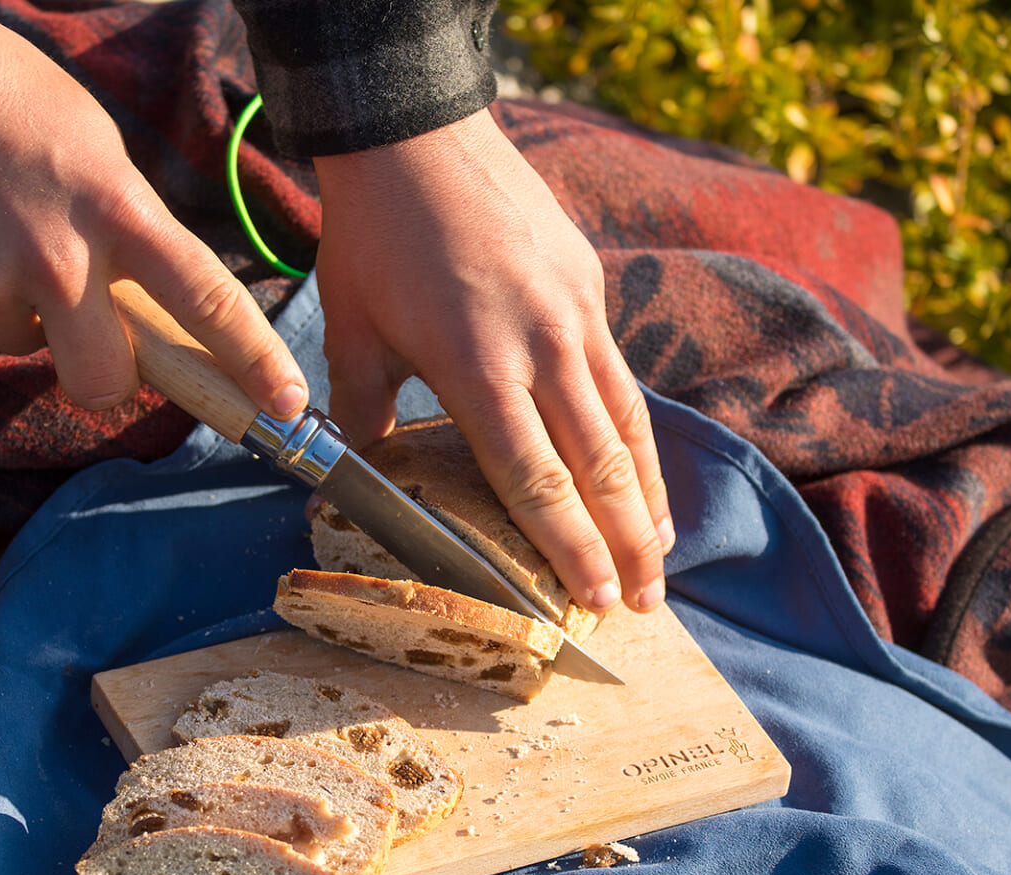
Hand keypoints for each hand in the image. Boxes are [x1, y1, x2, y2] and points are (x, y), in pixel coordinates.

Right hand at [0, 0, 305, 417]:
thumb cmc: (4, 96)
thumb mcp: (94, 148)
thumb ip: (125, 224)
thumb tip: (145, 298)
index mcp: (117, 209)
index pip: (205, 298)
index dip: (253, 360)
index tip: (289, 404)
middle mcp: (60, 257)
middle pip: (105, 379)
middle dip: (103, 378)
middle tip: (90, 345)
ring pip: (26, 343)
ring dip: (18, 309)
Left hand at [311, 109, 672, 612]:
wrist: (417, 134)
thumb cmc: (372, 236)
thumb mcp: (351, 330)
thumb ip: (363, 411)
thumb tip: (368, 471)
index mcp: (476, 366)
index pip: (534, 479)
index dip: (569, 547)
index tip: (591, 598)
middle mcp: (541, 346)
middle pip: (599, 464)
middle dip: (626, 544)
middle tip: (643, 605)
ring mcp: (574, 314)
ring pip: (625, 423)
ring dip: (647, 497)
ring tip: (659, 555)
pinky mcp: (588, 286)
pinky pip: (620, 376)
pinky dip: (635, 433)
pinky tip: (639, 469)